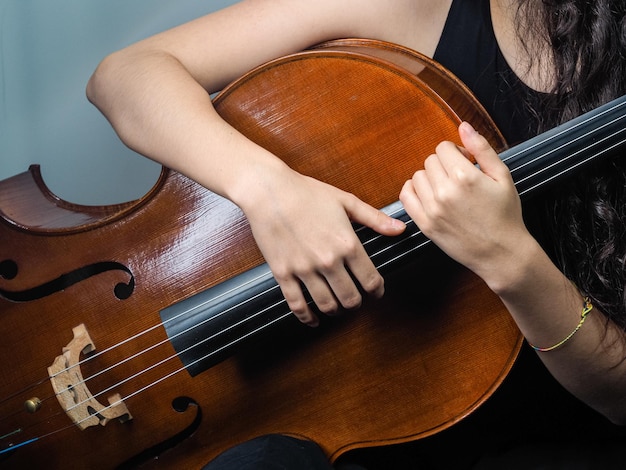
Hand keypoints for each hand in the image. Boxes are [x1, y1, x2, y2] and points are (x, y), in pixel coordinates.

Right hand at [242, 167, 405, 325]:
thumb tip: (400, 229)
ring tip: (337, 307)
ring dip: (335, 310)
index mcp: (347, 243)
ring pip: (326, 305)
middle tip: (356, 299)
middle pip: (350, 298)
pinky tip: (313, 320)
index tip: (376, 292)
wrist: (268, 190)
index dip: (377, 291)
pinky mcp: (283, 273)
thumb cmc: (305, 192)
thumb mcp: (345, 201)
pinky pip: (297, 304)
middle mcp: (328, 260)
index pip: (371, 280)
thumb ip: (374, 218)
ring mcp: (304, 269)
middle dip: (357, 303)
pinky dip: (307, 317)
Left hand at [399, 122, 528, 287]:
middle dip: (444, 165)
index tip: (466, 163)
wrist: (501, 253)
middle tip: (459, 178)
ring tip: (446, 189)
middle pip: (430, 161)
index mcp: (465, 176)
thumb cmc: (505, 215)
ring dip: (430, 178)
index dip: (455, 152)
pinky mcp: (424, 224)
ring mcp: (432, 209)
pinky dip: (413, 191)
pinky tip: (428, 195)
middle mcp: (445, 191)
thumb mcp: (502, 177)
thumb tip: (464, 126)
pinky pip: (406, 196)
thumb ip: (482, 149)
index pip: (443, 148)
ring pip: (417, 176)